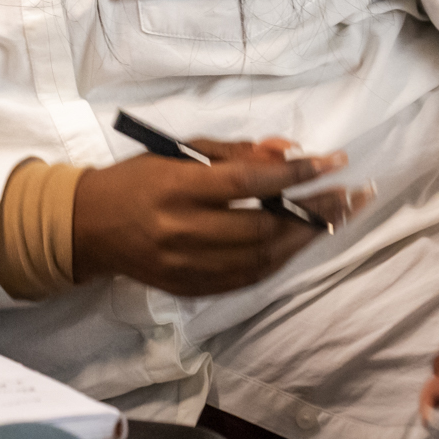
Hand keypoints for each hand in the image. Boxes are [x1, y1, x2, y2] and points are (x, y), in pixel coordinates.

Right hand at [73, 139, 356, 296]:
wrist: (89, 226)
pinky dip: (279, 259)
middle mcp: (182, 230)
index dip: (296, 174)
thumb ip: (234, 152)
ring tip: (334, 218)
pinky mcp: (190, 288)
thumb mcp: (179, 151)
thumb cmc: (137, 178)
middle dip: (314, 210)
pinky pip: (248, 278)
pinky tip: (298, 242)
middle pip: (263, 226)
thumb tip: (288, 151)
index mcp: (176, 187)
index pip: (248, 181)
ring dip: (305, 238)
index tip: (334, 162)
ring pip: (262, 257)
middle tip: (349, 195)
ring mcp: (187, 265)